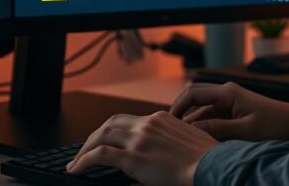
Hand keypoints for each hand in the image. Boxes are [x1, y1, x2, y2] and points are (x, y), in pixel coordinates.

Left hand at [67, 110, 217, 185]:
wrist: (212, 166)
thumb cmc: (207, 159)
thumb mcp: (189, 140)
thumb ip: (172, 139)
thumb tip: (163, 150)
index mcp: (161, 118)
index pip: (129, 120)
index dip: (113, 131)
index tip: (106, 140)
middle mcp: (148, 124)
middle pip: (110, 123)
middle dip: (95, 136)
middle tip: (85, 150)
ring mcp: (139, 140)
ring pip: (101, 136)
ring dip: (85, 149)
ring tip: (76, 162)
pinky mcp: (133, 158)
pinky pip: (100, 155)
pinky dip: (83, 161)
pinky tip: (76, 170)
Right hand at [169, 81, 288, 141]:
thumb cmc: (274, 125)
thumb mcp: (245, 130)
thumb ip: (217, 128)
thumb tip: (190, 129)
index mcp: (227, 92)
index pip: (192, 93)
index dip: (177, 107)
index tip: (168, 124)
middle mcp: (225, 92)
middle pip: (193, 97)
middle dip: (180, 113)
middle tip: (170, 132)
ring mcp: (228, 101)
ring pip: (200, 109)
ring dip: (191, 122)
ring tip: (181, 140)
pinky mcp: (231, 111)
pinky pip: (210, 116)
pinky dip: (202, 126)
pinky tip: (198, 141)